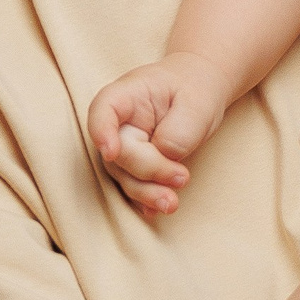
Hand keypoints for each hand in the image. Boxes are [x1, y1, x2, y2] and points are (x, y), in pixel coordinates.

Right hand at [88, 52, 230, 216]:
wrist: (198, 91)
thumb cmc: (194, 89)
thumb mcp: (196, 104)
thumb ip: (178, 131)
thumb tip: (164, 156)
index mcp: (127, 95)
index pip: (103, 109)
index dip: (102, 131)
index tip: (111, 151)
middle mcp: (118, 123)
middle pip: (118, 153)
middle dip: (148, 170)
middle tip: (182, 177)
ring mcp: (122, 147)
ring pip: (123, 176)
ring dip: (146, 193)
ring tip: (172, 202)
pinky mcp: (133, 167)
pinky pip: (133, 186)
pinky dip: (146, 200)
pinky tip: (158, 209)